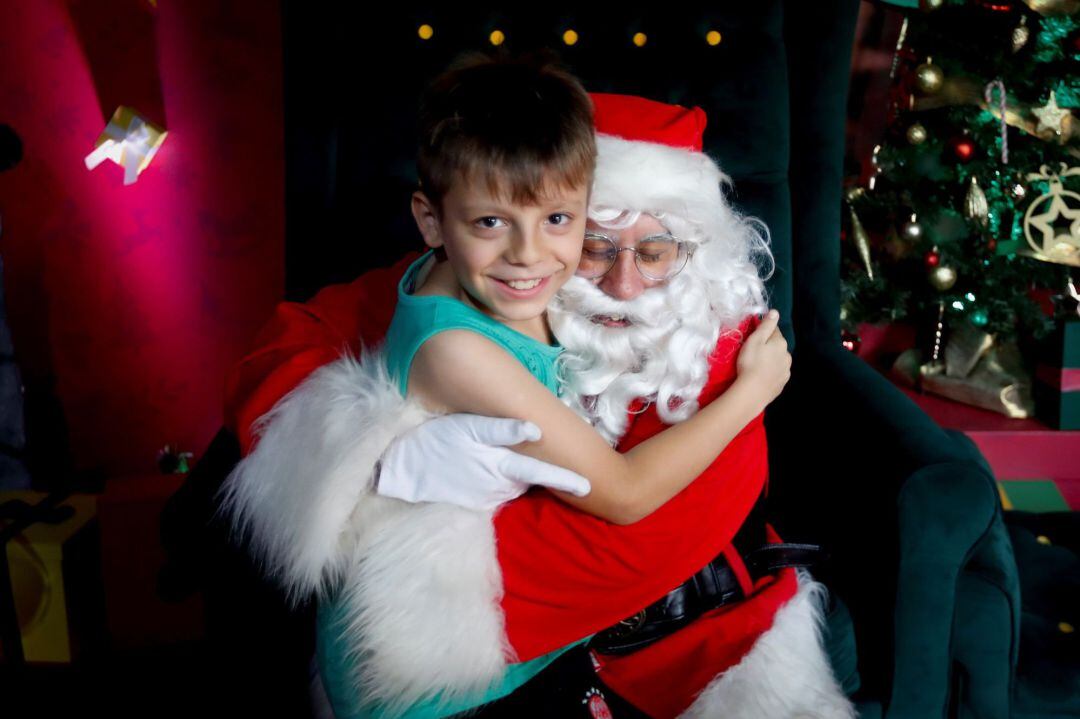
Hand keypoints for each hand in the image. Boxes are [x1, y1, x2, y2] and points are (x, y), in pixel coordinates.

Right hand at [374, 413, 591, 510]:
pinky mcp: (478, 503)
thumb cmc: (438, 440)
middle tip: (572, 475)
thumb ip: (502, 430)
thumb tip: (535, 430)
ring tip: (510, 462)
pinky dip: (502, 480)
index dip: (567, 479)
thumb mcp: (468, 428)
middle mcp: (500, 486)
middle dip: (551, 477)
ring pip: (516, 484)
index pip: (542, 474)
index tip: (591, 488)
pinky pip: (499, 490)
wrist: (404, 469)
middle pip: (532, 479)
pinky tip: (490, 468)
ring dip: (521, 476)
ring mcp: (489, 497)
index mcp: (501, 467)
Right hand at [735, 310, 791, 409]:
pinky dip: (771, 373)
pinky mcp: (781, 384)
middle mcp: (787, 356)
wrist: (752, 392)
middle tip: (753, 352)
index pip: (774, 330)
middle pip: (778, 346)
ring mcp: (786, 371)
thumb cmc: (750, 362)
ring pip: (778, 360)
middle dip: (769, 346)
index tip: (754, 335)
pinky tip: (762, 376)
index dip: (764, 331)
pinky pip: (776, 374)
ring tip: (757, 365)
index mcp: (781, 343)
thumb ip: (766, 325)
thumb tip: (775, 312)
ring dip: (770, 360)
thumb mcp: (755, 339)